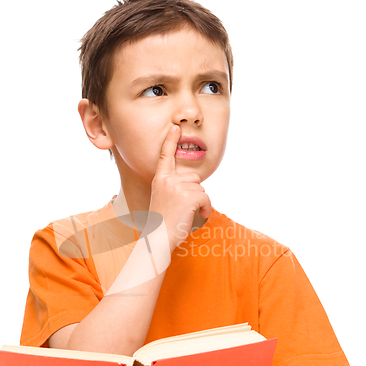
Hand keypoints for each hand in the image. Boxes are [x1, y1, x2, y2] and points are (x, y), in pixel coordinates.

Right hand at [148, 125, 210, 251]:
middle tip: (183, 208)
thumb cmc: (163, 222)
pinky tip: (196, 217)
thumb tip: (195, 182)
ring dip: (200, 204)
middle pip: (194, 178)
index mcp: (160, 179)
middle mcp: (168, 180)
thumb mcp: (164, 199)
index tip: (175, 127)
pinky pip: (206, 199)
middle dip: (195, 192)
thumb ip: (175, 187)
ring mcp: (178, 187)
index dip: (170, 141)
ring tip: (186, 215)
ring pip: (201, 190)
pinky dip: (205, 210)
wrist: (159, 238)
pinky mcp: (189, 196)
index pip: (166, 156)